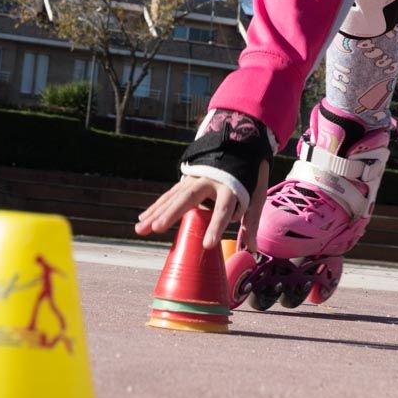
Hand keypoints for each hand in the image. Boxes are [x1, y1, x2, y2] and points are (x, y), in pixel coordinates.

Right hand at [134, 159, 270, 252]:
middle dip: (172, 213)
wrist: (238, 148)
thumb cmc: (248, 179)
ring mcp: (195, 179)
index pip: (223, 209)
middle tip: (157, 227)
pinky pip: (168, 196)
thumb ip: (251, 223)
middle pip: (189, 198)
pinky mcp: (185, 182)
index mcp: (231, 187)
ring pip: (173, 196)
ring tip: (141, 228)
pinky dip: (155, 207)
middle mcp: (209, 181)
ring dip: (156, 212)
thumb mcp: (255, 197)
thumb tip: (253, 250)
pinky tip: (143, 219)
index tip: (207, 245)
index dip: (216, 226)